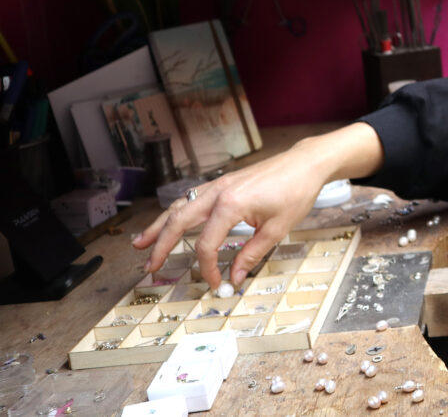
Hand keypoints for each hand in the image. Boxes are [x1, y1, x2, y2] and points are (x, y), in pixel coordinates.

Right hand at [132, 123, 383, 288]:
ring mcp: (218, 185)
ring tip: (142, 243)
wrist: (305, 163)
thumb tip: (234, 278)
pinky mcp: (222, 183)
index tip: (215, 282)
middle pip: (178, 222)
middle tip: (149, 266)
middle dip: (160, 245)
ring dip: (160, 225)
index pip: (206, 244)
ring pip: (179, 206)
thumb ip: (251, 255)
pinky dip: (176, 211)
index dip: (208, 268)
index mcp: (230, 205)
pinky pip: (191, 198)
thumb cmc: (295, 192)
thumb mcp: (277, 229)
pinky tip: (169, 220)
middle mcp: (217, 193)